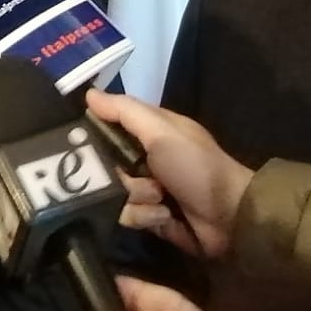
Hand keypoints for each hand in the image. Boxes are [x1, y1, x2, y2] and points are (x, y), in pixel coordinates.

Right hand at [86, 90, 253, 258]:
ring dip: (137, 197)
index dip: (95, 131)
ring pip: (115, 192)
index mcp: (151, 131)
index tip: (80, 141)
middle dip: (121, 174)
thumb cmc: (196, 167)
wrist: (229, 217)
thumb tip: (89, 93)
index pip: (110, 124)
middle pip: (107, 164)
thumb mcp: (162, 132)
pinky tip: (164, 216)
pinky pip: (128, 215)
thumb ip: (125, 112)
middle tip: (136, 176)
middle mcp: (146, 158)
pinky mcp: (150, 217)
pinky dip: (146, 217)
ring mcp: (148, 189)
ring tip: (160, 200)